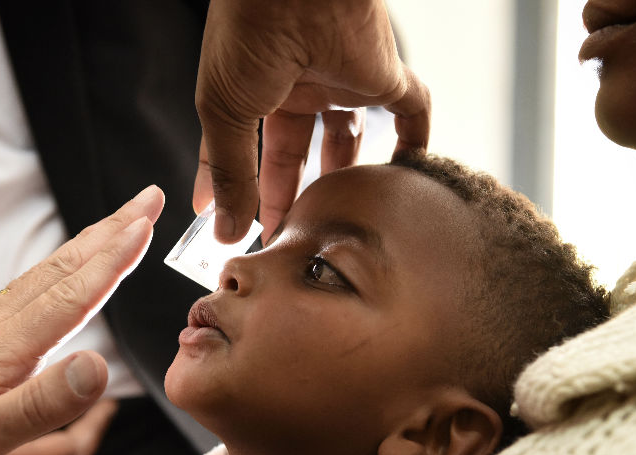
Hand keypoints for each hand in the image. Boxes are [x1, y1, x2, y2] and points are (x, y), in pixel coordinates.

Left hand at [0, 186, 164, 454]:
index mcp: (0, 348)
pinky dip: (59, 273)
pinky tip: (62, 279)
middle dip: (109, 230)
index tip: (146, 224)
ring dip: (87, 246)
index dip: (114, 259)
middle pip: (61, 269)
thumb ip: (38, 405)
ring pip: (43, 277)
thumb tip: (98, 366)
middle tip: (145, 199)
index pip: (71, 294)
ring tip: (117, 226)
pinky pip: (26, 294)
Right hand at [193, 0, 430, 242]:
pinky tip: (403, 182)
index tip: (228, 225)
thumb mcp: (225, 112)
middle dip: (287, 193)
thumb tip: (223, 229)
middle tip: (283, 236)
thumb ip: (230, 172)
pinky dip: (412, 145)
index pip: (242, 148)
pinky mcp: (384, 77)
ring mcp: (342, 81)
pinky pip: (411, 114)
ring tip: (332, 221)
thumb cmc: (248, 36)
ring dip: (341, 178)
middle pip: (296, 151)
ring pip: (346, 138)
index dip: (235, 186)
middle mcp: (297, 86)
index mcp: (253, 87)